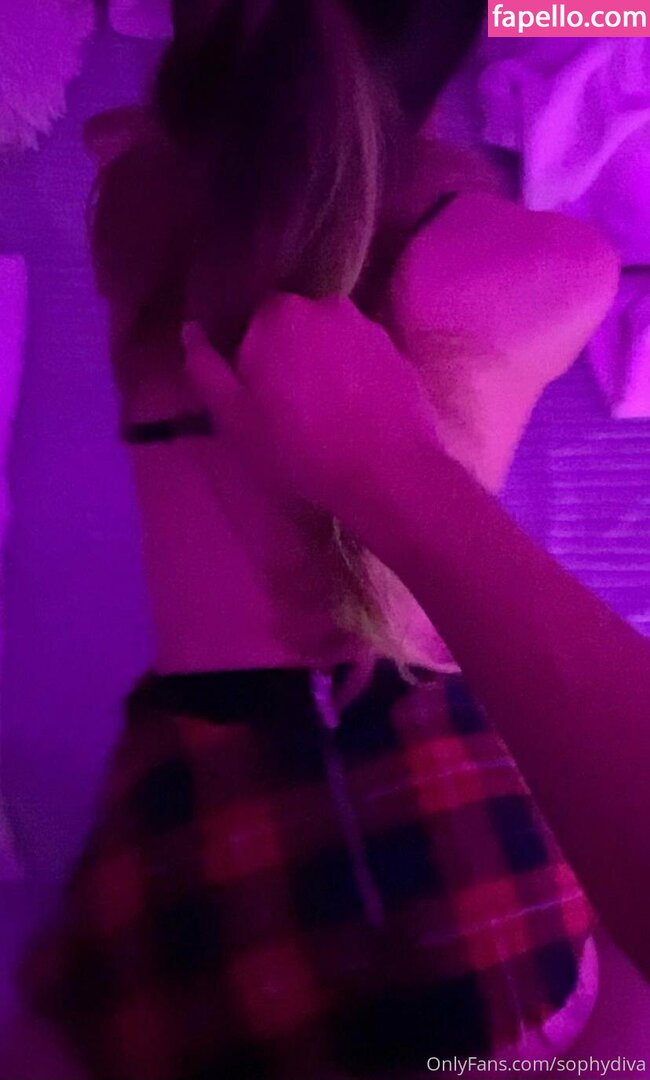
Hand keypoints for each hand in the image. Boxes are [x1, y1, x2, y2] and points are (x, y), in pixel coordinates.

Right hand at [183, 293, 439, 525]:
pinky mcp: (399, 355)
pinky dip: (356, 382)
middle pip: (295, 328)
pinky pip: (364, 362)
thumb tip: (191, 331)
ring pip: (331, 343)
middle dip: (288, 359)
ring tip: (326, 418)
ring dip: (324, 369)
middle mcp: (327, 306)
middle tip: (289, 411)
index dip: (250, 358)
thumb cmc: (298, 447)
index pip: (253, 322)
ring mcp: (369, 328)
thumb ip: (205, 369)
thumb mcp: (233, 417)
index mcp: (279, 313)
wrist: (387, 473)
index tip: (256, 397)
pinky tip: (356, 419)